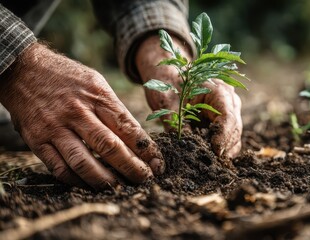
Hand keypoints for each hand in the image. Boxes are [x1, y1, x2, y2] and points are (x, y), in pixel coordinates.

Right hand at [0, 43, 163, 189]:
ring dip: (105, 180)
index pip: (127, 127)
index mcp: (97, 95)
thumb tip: (136, 140)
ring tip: (120, 188)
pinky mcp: (37, 141)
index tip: (157, 163)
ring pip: (84, 162)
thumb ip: (114, 110)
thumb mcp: (96, 83)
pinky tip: (90, 185)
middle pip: (109, 146)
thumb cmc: (68, 78)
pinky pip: (59, 168)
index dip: (145, 149)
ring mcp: (56, 127)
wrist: (24, 70)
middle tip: (145, 180)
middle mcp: (77, 112)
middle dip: (132, 167)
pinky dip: (77, 181)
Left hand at [135, 34, 242, 157]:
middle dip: (224, 147)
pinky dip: (221, 149)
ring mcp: (231, 110)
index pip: (228, 117)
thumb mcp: (167, 102)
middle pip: (235, 128)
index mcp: (219, 90)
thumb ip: (175, 122)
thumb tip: (184, 144)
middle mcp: (230, 100)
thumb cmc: (169, 85)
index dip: (223, 136)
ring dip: (224, 150)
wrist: (171, 78)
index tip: (214, 151)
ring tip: (207, 161)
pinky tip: (208, 157)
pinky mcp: (226, 121)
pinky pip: (229, 138)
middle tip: (209, 161)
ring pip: (235, 136)